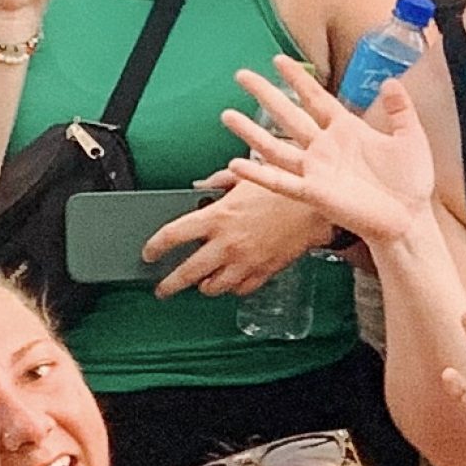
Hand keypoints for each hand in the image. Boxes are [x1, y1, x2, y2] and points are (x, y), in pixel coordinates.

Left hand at [145, 172, 326, 297]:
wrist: (316, 207)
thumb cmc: (283, 188)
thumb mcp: (246, 176)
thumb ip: (218, 181)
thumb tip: (199, 187)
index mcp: (217, 217)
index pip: (173, 236)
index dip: (155, 247)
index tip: (149, 253)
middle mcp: (226, 244)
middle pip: (186, 273)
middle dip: (169, 285)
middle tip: (162, 289)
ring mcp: (243, 262)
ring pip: (212, 287)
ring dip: (204, 285)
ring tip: (201, 282)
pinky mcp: (262, 273)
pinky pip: (239, 289)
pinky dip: (233, 286)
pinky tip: (232, 278)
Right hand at [222, 55, 431, 247]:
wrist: (410, 220)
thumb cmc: (410, 184)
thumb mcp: (410, 137)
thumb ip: (400, 109)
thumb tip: (391, 80)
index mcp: (347, 131)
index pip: (315, 98)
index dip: (297, 79)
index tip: (278, 60)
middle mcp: (325, 148)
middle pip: (288, 115)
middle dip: (265, 94)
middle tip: (241, 76)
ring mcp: (316, 170)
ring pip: (275, 147)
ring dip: (251, 132)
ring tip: (226, 115)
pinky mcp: (314, 193)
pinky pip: (280, 181)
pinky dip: (258, 174)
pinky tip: (236, 165)